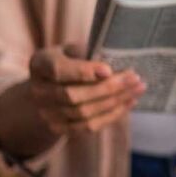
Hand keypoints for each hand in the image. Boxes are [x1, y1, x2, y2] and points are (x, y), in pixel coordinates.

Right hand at [28, 45, 144, 134]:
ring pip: (82, 113)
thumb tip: (118, 61)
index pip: (58, 70)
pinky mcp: (59, 128)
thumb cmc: (72, 59)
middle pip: (72, 95)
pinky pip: (87, 127)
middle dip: (107, 88)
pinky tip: (129, 102)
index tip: (109, 69)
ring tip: (138, 89)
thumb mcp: (76, 48)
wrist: (53, 84)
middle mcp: (38, 91)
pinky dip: (111, 116)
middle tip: (134, 78)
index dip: (83, 72)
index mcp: (40, 64)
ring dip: (114, 102)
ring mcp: (46, 112)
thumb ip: (91, 52)